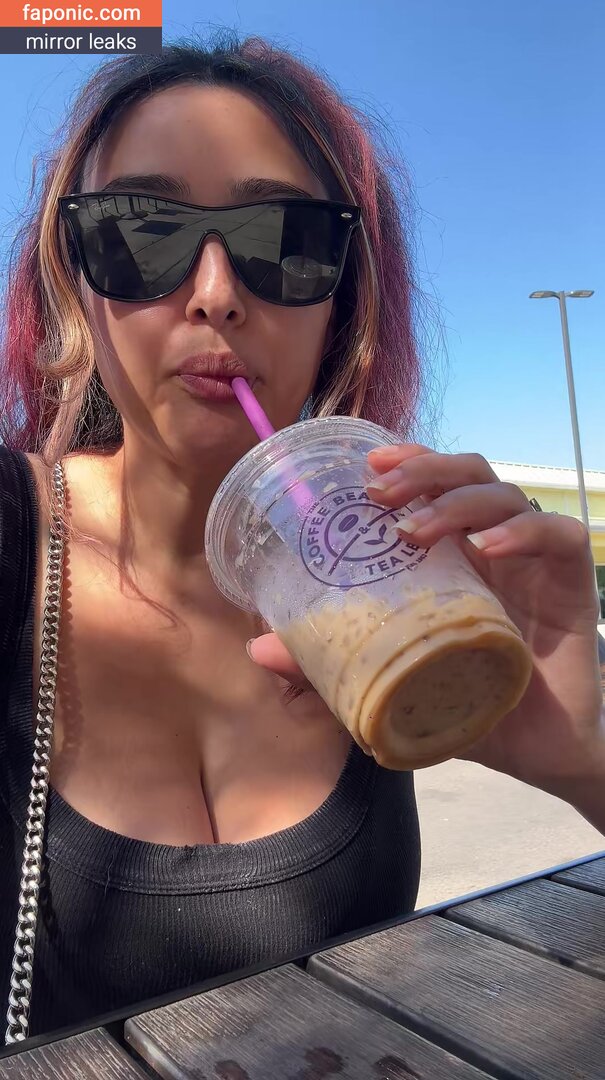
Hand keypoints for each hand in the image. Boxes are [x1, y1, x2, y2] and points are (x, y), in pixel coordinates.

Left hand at [249, 444, 604, 803]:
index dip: (406, 463)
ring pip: (505, 494)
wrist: (538, 753)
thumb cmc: (466, 703)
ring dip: (456, 501)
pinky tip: (486, 550)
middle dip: (423, 469)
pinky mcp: (572, 582)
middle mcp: (492, 547)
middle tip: (380, 491)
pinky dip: (523, 531)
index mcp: (453, 556)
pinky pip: (558, 535)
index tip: (364, 467)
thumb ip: (329, 668)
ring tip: (416, 530)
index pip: (434, 484)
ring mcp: (533, 561)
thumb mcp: (391, 682)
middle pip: (467, 473)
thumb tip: (260, 651)